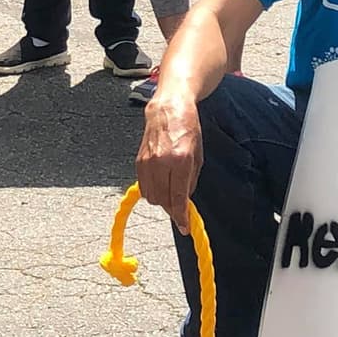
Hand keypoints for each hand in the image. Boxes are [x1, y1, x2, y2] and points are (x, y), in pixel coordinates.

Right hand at [136, 88, 203, 235]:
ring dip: (162, 200)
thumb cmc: (187, 128)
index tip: (184, 227)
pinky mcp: (139, 161)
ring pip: (152, 196)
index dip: (181, 216)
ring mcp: (148, 162)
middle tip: (180, 209)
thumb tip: (185, 200)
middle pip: (164, 200)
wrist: (168, 109)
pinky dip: (152, 190)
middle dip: (172, 209)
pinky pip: (143, 186)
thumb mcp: (198, 155)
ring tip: (170, 192)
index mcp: (181, 160)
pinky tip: (160, 184)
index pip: (178, 197)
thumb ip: (191, 180)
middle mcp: (162, 162)